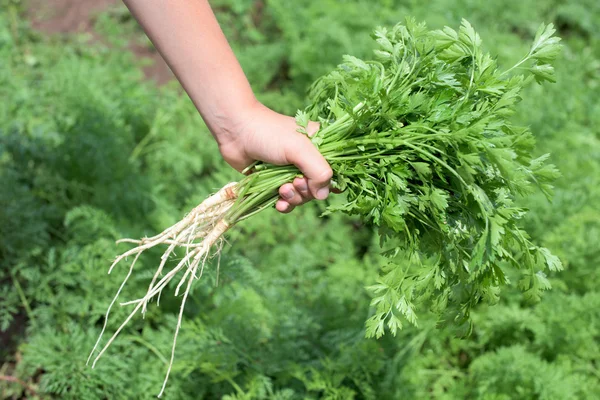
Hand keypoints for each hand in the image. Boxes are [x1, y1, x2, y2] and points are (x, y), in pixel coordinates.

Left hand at [216, 101, 332, 212]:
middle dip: (307, 191)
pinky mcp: (274, 182)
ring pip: (302, 196)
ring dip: (294, 198)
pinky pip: (286, 200)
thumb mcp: (299, 149)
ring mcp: (290, 171)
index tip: (316, 182)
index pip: (335, 171)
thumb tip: (323, 196)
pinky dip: (284, 204)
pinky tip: (278, 204)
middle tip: (294, 183)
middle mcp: (307, 160)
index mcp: (320, 146)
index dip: (329, 183)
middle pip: (318, 188)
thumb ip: (318, 171)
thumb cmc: (269, 134)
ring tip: (282, 190)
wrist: (235, 131)